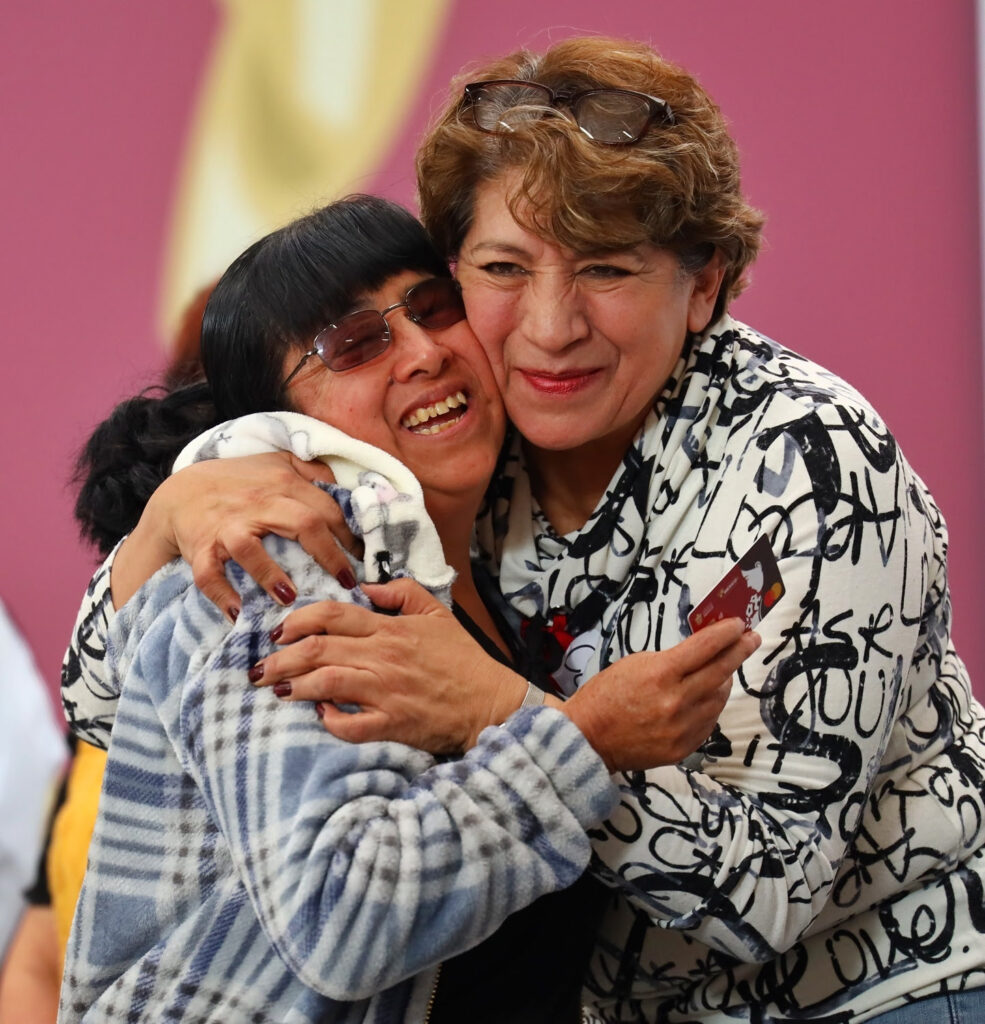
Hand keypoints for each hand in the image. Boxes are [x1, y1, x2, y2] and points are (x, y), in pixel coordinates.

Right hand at [115, 452, 359, 619]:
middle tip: (348, 582)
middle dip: (329, 554)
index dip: (350, 535)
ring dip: (270, 575)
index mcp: (282, 486)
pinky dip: (220, 594)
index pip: (326, 509)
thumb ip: (312, 471)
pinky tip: (237, 614)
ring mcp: (227, 527)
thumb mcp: (278, 463)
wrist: (181, 491)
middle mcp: (258, 505)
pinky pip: (207, 573)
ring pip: (249, 548)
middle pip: (301, 523)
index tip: (366, 559)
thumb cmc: (240, 481)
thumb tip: (348, 487)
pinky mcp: (200, 547)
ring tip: (290, 598)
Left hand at [252, 579, 526, 752]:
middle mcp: (382, 657)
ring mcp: (385, 691)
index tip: (278, 632)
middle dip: (280, 658)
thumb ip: (402, 593)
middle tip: (258, 668)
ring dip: (293, 687)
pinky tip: (319, 716)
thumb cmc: (462, 659)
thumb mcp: (437, 613)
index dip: (298, 621)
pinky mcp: (392, 723)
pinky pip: (349, 724)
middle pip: (318, 649)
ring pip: (325, 684)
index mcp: (390, 629)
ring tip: (275, 690)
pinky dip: (328, 721)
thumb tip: (367, 587)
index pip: (333, 615)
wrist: (490, 701)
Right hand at [562, 618, 759, 772]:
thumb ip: (670, 660)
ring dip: (724, 680)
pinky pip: (708, 721)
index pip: (705, 647)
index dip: (726, 633)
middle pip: (721, 671)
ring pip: (718, 698)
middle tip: (752, 638)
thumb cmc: (605, 695)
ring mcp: (682, 727)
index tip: (739, 624)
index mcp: (660, 674)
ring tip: (724, 669)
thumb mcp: (634, 663)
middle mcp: (676, 701)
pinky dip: (711, 705)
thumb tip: (701, 654)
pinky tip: (708, 696)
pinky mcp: (683, 747)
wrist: (589, 738)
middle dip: (740, 651)